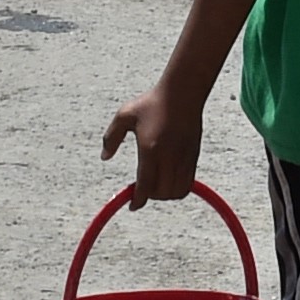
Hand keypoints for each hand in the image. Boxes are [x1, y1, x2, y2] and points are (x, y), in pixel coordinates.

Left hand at [101, 79, 203, 203]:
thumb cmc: (152, 103)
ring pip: (176, 192)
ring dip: (165, 195)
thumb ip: (111, 137)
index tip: (133, 205)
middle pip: (161, 193)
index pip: (145, 185)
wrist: (182, 93)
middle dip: (150, 196)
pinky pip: (188, 184)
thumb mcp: (125, 115)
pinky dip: (178, 189)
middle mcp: (169, 157)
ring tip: (156, 186)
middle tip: (142, 189)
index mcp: (150, 149)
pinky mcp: (194, 157)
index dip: (138, 200)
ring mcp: (184, 158)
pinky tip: (169, 180)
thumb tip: (105, 156)